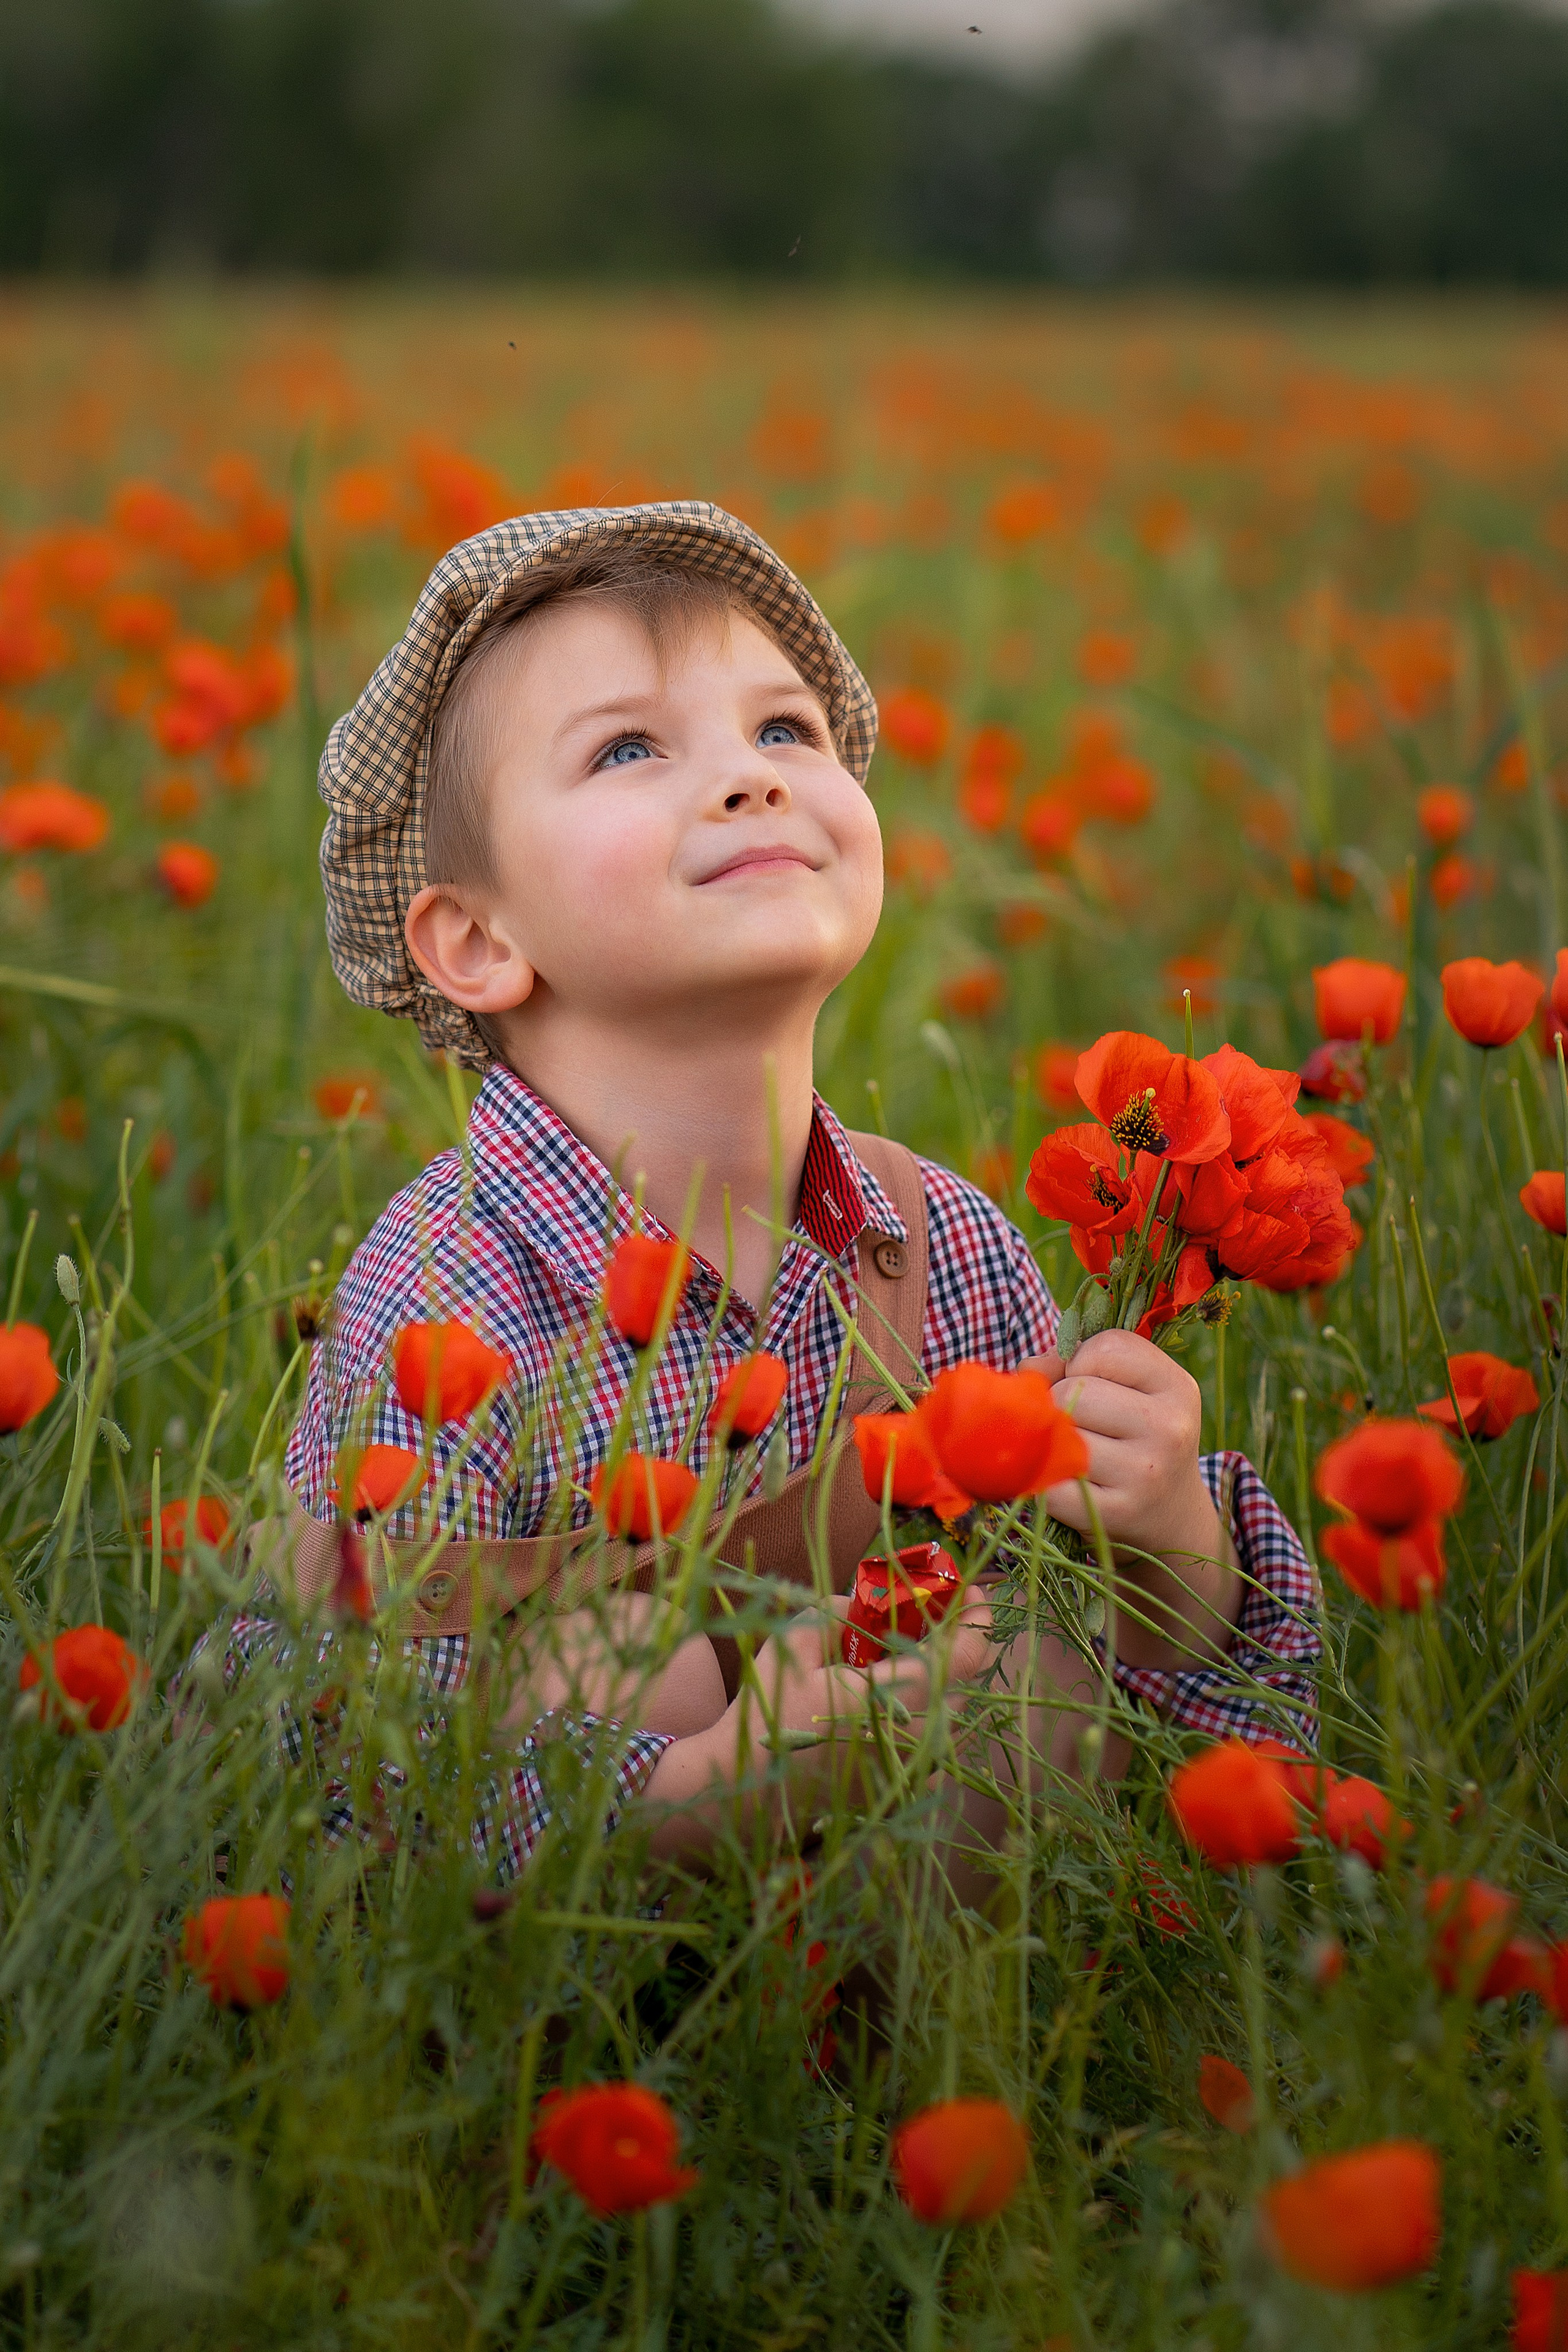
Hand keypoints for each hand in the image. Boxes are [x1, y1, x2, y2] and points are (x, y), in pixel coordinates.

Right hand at [638, 1594, 995, 1858]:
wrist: (745, 1791)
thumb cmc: (770, 1712)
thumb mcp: (798, 1641)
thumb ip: (841, 1611)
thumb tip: (870, 1602)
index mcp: (902, 1698)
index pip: (967, 1654)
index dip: (975, 1617)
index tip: (973, 1589)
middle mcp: (922, 1738)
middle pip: (964, 1680)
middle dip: (955, 1640)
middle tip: (933, 1610)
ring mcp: (917, 1769)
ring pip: (952, 1710)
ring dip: (941, 1674)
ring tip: (909, 1648)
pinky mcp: (904, 1787)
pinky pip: (933, 1737)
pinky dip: (924, 1706)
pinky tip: (892, 1691)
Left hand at [1023, 1329, 1216, 1563]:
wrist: (1168, 1516)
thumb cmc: (1133, 1439)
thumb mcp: (1127, 1391)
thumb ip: (1075, 1364)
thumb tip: (1029, 1370)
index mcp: (1176, 1387)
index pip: (1108, 1347)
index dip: (1080, 1359)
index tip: (1085, 1380)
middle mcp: (1169, 1428)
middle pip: (1079, 1391)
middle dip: (1061, 1401)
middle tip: (1075, 1422)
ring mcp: (1146, 1473)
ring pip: (1063, 1434)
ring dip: (1052, 1441)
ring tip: (1070, 1450)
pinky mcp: (1117, 1512)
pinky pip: (1052, 1482)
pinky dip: (1043, 1479)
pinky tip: (1061, 1480)